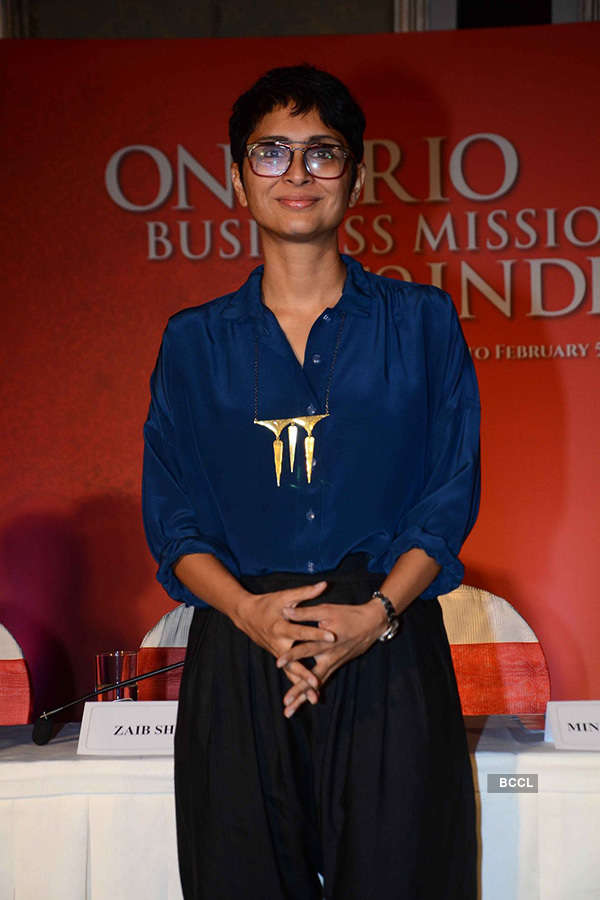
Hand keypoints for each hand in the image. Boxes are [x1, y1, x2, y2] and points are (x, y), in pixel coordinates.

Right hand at [232, 580, 336, 707]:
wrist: (246, 615)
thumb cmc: (268, 603)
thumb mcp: (285, 596)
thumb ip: (305, 593)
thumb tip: (324, 585)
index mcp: (280, 626)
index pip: (301, 631)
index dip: (316, 634)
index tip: (332, 637)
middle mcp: (278, 643)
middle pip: (293, 661)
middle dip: (305, 672)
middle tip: (317, 681)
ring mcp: (277, 653)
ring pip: (290, 672)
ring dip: (301, 684)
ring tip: (315, 697)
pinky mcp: (279, 658)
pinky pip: (289, 673)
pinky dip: (297, 684)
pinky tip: (308, 696)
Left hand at [276, 598, 388, 716]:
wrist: (371, 624)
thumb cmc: (348, 615)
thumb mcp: (326, 610)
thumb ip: (305, 613)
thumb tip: (284, 611)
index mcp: (325, 643)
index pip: (306, 650)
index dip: (292, 655)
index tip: (278, 663)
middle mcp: (329, 657)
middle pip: (311, 677)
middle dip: (298, 690)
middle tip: (285, 702)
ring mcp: (333, 664)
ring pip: (316, 684)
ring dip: (302, 697)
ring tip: (288, 711)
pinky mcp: (335, 666)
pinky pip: (322, 681)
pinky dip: (313, 692)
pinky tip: (304, 702)